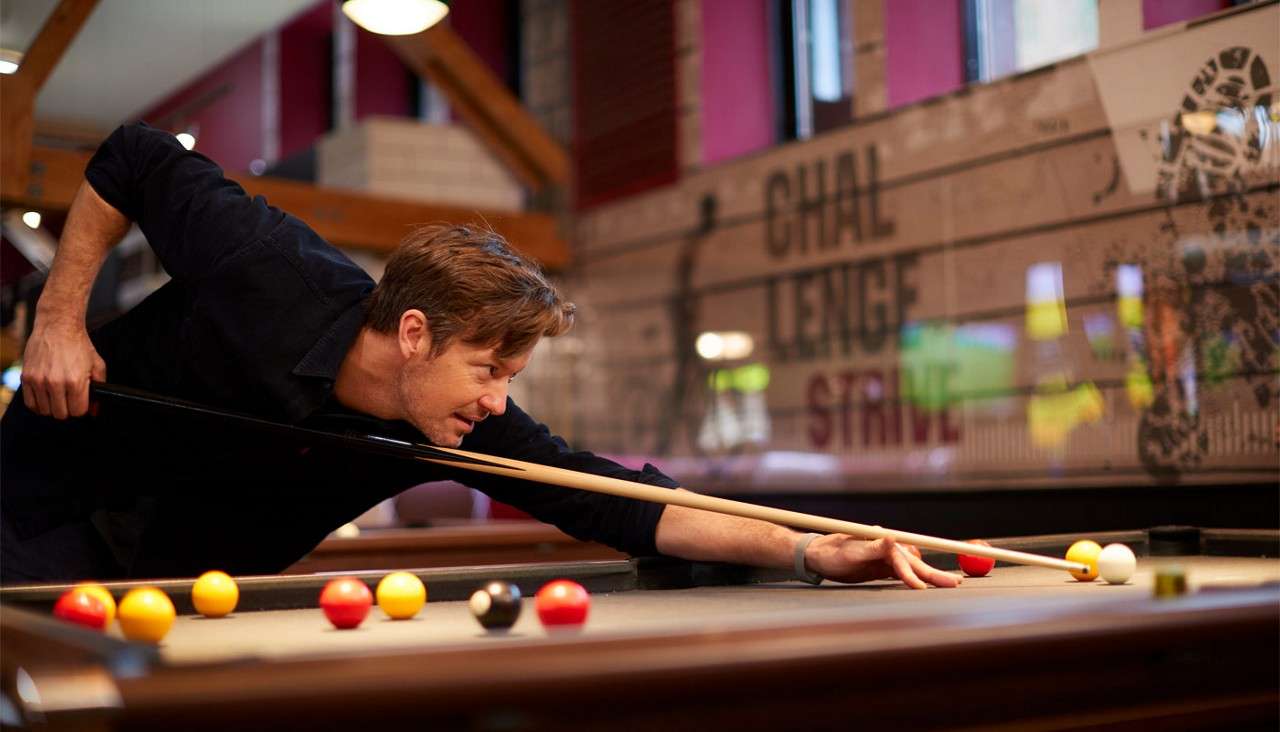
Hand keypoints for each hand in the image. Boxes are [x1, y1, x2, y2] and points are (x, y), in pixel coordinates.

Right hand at [21, 316, 105, 418]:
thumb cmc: (78, 344)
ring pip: (45, 411)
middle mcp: (55, 382)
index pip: (78, 411)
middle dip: (68, 409)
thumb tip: (95, 410)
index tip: (81, 402)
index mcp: (75, 381)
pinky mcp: (27, 377)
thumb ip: (99, 388)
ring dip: (53, 407)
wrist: (58, 326)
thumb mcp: (97, 365)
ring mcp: (38, 381)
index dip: (82, 409)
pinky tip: (46, 396)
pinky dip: (39, 404)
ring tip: (59, 396)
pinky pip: (30, 403)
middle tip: (70, 399)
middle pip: (61, 414)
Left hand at [806, 534, 961, 588]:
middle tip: (955, 583)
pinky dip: (916, 579)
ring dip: (930, 576)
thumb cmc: (830, 552)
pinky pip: (903, 573)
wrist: (817, 555)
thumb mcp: (850, 551)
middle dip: (934, 574)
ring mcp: (885, 558)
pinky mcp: (881, 567)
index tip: (924, 586)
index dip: (916, 572)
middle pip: (914, 563)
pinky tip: (927, 584)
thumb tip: (892, 537)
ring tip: (950, 583)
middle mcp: (887, 548)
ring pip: (912, 568)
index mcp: (882, 542)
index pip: (903, 559)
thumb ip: (873, 547)